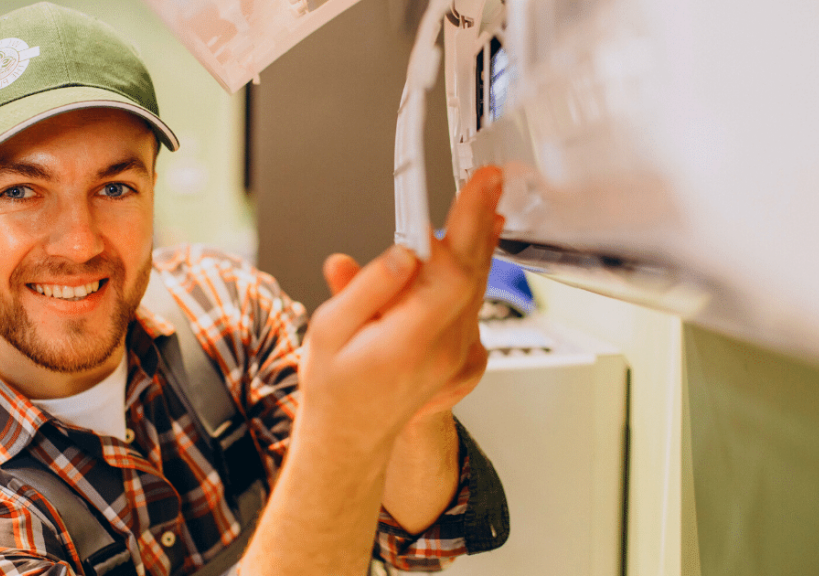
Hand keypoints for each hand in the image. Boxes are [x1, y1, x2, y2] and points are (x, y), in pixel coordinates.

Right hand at [297, 167, 503, 450]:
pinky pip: (472, 306)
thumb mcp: (329, 332)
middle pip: (472, 273)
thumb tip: (403, 255)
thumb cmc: (334, 385)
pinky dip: (473, 274)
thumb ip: (366, 288)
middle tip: (490, 181)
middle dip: (481, 220)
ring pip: (477, 288)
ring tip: (486, 205)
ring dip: (480, 244)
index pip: (451, 271)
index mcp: (408, 341)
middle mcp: (442, 349)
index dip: (467, 224)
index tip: (478, 187)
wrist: (350, 436)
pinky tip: (471, 254)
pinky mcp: (461, 356)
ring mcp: (457, 355)